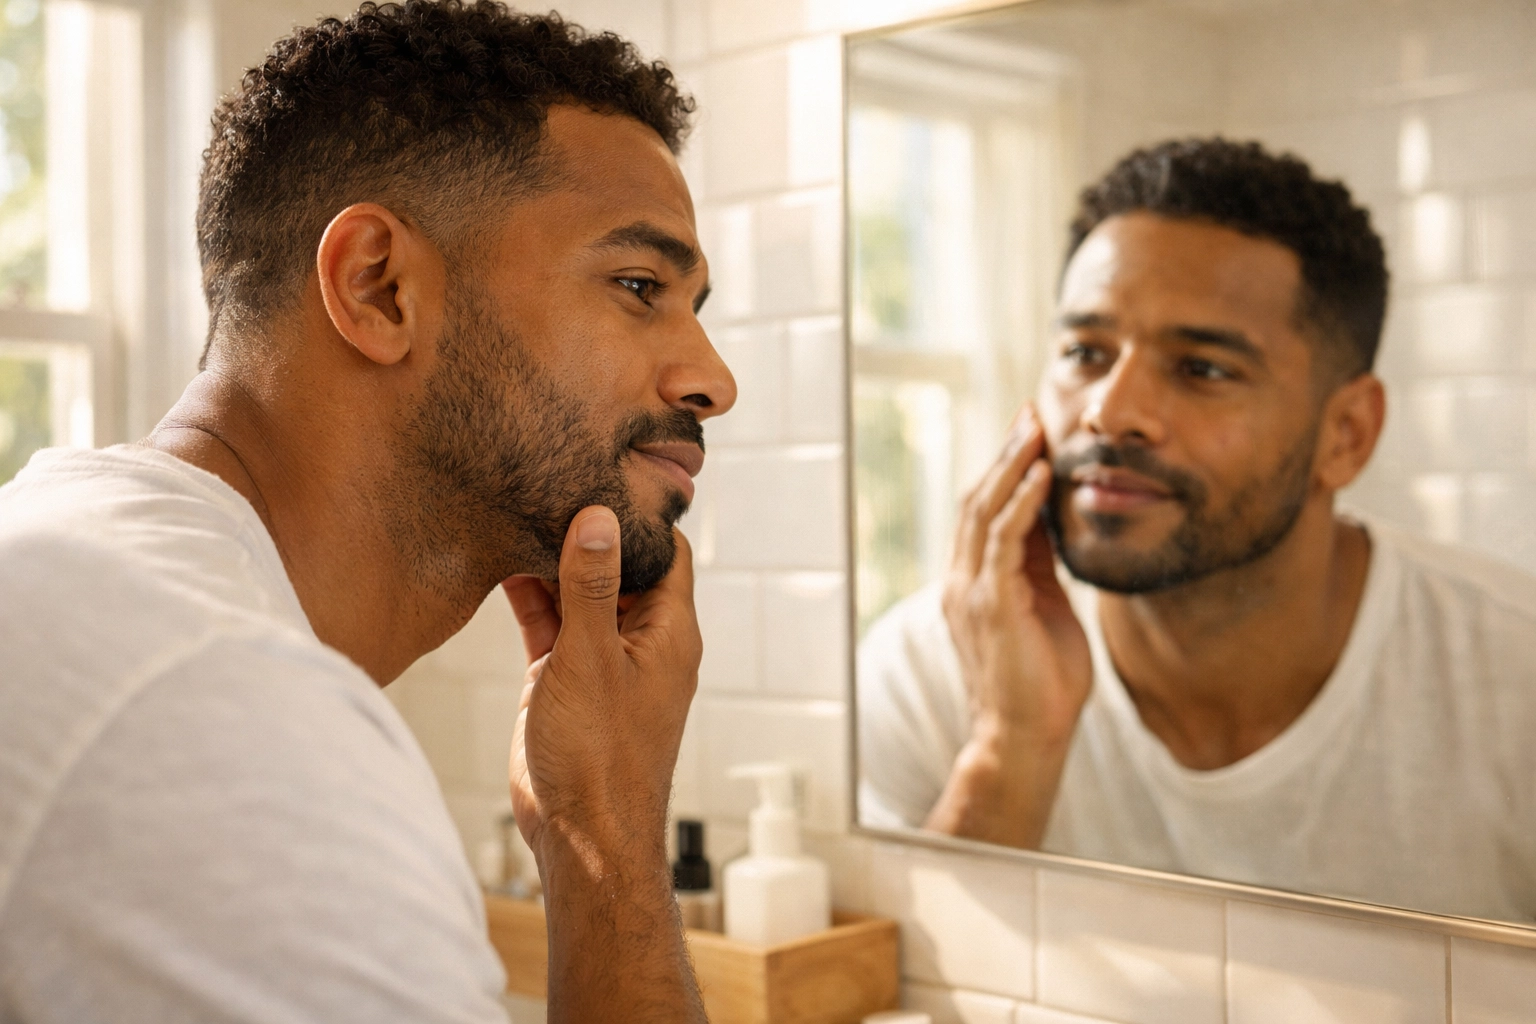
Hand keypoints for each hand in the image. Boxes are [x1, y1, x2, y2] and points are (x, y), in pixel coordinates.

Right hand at [501, 507, 700, 862]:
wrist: (580, 837)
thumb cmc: (601, 759)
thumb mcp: (591, 660)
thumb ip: (592, 588)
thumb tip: (599, 517)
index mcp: (669, 632)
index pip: (668, 551)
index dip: (640, 514)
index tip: (607, 473)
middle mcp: (641, 641)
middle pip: (619, 565)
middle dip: (587, 529)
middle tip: (549, 480)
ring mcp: (602, 660)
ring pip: (579, 592)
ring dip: (552, 561)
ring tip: (517, 509)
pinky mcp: (565, 679)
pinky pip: (551, 624)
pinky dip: (530, 598)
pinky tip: (500, 563)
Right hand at [927, 409, 1091, 847]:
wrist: (1025, 738)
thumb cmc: (1042, 684)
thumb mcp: (1043, 609)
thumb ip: (1038, 569)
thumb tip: (1050, 527)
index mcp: (972, 583)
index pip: (982, 512)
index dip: (1004, 469)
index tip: (1028, 432)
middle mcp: (962, 581)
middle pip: (976, 499)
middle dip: (1004, 452)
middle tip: (1029, 413)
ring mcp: (971, 592)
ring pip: (984, 511)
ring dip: (1012, 465)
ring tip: (1036, 429)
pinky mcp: (992, 604)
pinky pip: (1003, 540)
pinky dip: (1022, 501)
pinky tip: (1041, 473)